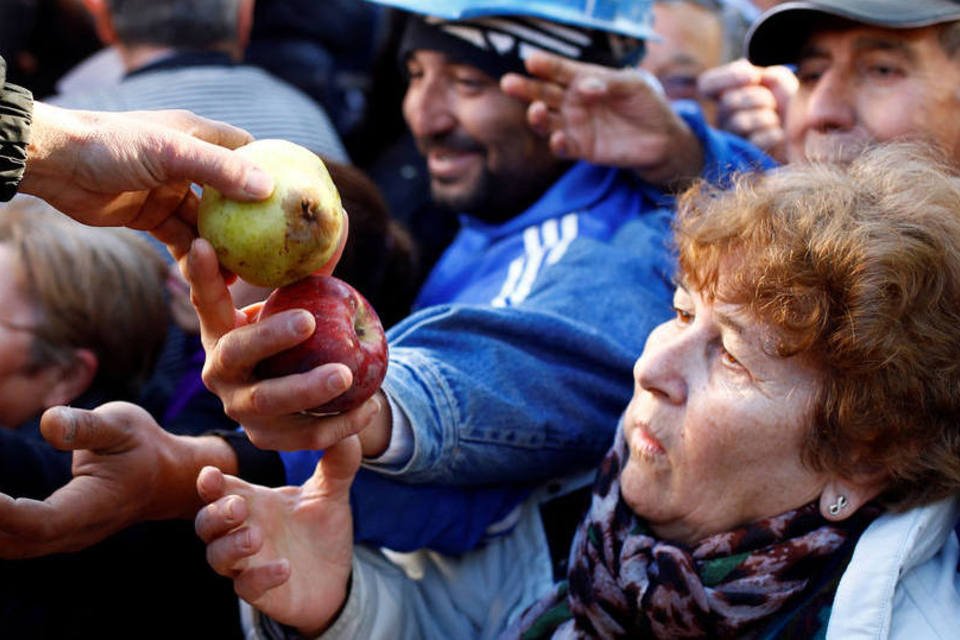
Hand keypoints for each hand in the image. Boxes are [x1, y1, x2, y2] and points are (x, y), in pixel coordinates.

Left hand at [0, 401, 236, 558]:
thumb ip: (86, 425)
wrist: (165, 478)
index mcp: (93, 507)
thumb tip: (48, 423)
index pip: (36, 522)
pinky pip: (8, 540)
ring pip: (5, 546)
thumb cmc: (142, 445)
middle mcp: (73, 533)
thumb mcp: (122, 423)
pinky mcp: (48, 535)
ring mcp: (60, 539)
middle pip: (10, 543)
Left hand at [20, 103, 273, 258]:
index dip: (270, 171)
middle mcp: (189, 164)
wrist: (55, 165)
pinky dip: (195, 256)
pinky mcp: (153, 217)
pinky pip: (182, 239)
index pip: (246, 150)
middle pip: (231, 194)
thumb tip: (268, 188)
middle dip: (251, 221)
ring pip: (208, 223)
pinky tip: (210, 276)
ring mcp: (171, 192)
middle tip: (274, 247)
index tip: (293, 198)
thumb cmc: (112, 145)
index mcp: (198, 137)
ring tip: (244, 272)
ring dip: (223, 246)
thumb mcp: (171, 154)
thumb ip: (219, 171)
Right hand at [184, 237, 389, 452]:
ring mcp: (240, 409)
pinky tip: (370, 407)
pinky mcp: (266, 438)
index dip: (202, 275)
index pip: (207, 300)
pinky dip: (339, 424)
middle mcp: (220, 371)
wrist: (304, 399)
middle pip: (239, 353)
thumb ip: (316, 269)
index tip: (203, 242)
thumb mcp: (301, 304)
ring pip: (269, 402)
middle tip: (308, 321)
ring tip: (346, 375)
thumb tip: (342, 219)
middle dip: (270, 337)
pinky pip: (304, 434)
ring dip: (307, 390)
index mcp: (221, 333)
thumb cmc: (298, 337)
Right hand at [195, 435, 360, 635]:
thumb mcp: (331, 492)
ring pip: (217, 556)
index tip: (211, 473)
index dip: (209, 482)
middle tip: (238, 505)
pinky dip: (260, 577)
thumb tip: (347, 429)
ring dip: (231, 545)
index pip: (219, 489)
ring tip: (256, 536)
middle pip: (206, 522)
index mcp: (254, 502)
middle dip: (215, 513)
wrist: (337, 576)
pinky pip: (246, 587)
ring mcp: (248, 563)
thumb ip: (338, 462)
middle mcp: (243, 530)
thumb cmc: (321, 529)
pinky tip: (284, 568)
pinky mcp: (261, 591)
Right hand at [501, 50, 702, 186]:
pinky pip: (562, 148)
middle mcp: (573, 103)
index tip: (531, 61)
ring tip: (535, 110)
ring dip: (536, 116)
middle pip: (543, 94)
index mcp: (583, 81)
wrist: (662, 139)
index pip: (560, 71)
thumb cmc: (647, 104)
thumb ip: (609, 82)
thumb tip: (585, 87)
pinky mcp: (581, 149)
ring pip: (546, 121)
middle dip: (526, 88)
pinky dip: (557, 144)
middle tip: (509, 82)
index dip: (546, 65)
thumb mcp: (634, 85)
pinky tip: (557, 138)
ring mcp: (575, 126)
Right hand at [698, 59, 796, 162]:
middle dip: (759, 97)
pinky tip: (778, 135)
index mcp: (725, 97)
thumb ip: (774, 76)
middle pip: (728, 102)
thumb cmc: (786, 107)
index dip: (726, 77)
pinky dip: (773, 134)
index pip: (707, 84)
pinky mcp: (744, 158)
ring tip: (775, 120)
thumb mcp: (783, 85)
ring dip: (767, 117)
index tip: (752, 76)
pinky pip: (755, 141)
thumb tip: (760, 78)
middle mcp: (722, 119)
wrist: (800, 134)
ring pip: (740, 122)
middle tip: (772, 103)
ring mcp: (729, 140)